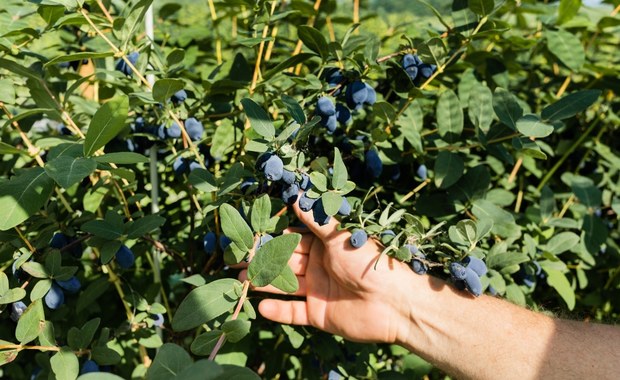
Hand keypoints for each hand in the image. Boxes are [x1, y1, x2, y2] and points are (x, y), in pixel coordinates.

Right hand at [241, 200, 419, 344]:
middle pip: (284, 263)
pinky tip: (260, 308)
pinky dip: (278, 311)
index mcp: (324, 245)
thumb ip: (315, 219)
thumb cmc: (369, 262)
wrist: (395, 302)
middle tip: (234, 260)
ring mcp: (318, 290)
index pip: (292, 239)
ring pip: (284, 286)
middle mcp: (319, 266)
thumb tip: (296, 194)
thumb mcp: (339, 235)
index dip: (271, 238)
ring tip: (238, 282)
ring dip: (263, 284)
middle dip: (260, 261)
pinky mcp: (319, 314)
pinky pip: (294, 312)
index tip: (248, 236)